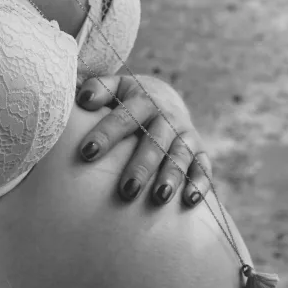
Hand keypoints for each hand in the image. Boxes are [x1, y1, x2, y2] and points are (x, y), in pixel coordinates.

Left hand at [76, 73, 211, 207]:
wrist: (166, 99)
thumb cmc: (129, 101)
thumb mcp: (115, 88)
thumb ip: (99, 89)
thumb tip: (83, 100)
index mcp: (143, 101)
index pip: (124, 117)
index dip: (106, 134)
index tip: (87, 153)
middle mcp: (167, 118)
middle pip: (155, 142)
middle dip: (142, 166)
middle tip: (127, 190)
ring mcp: (186, 135)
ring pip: (180, 156)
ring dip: (171, 176)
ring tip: (160, 197)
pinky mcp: (200, 152)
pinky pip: (203, 168)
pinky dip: (199, 183)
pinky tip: (189, 200)